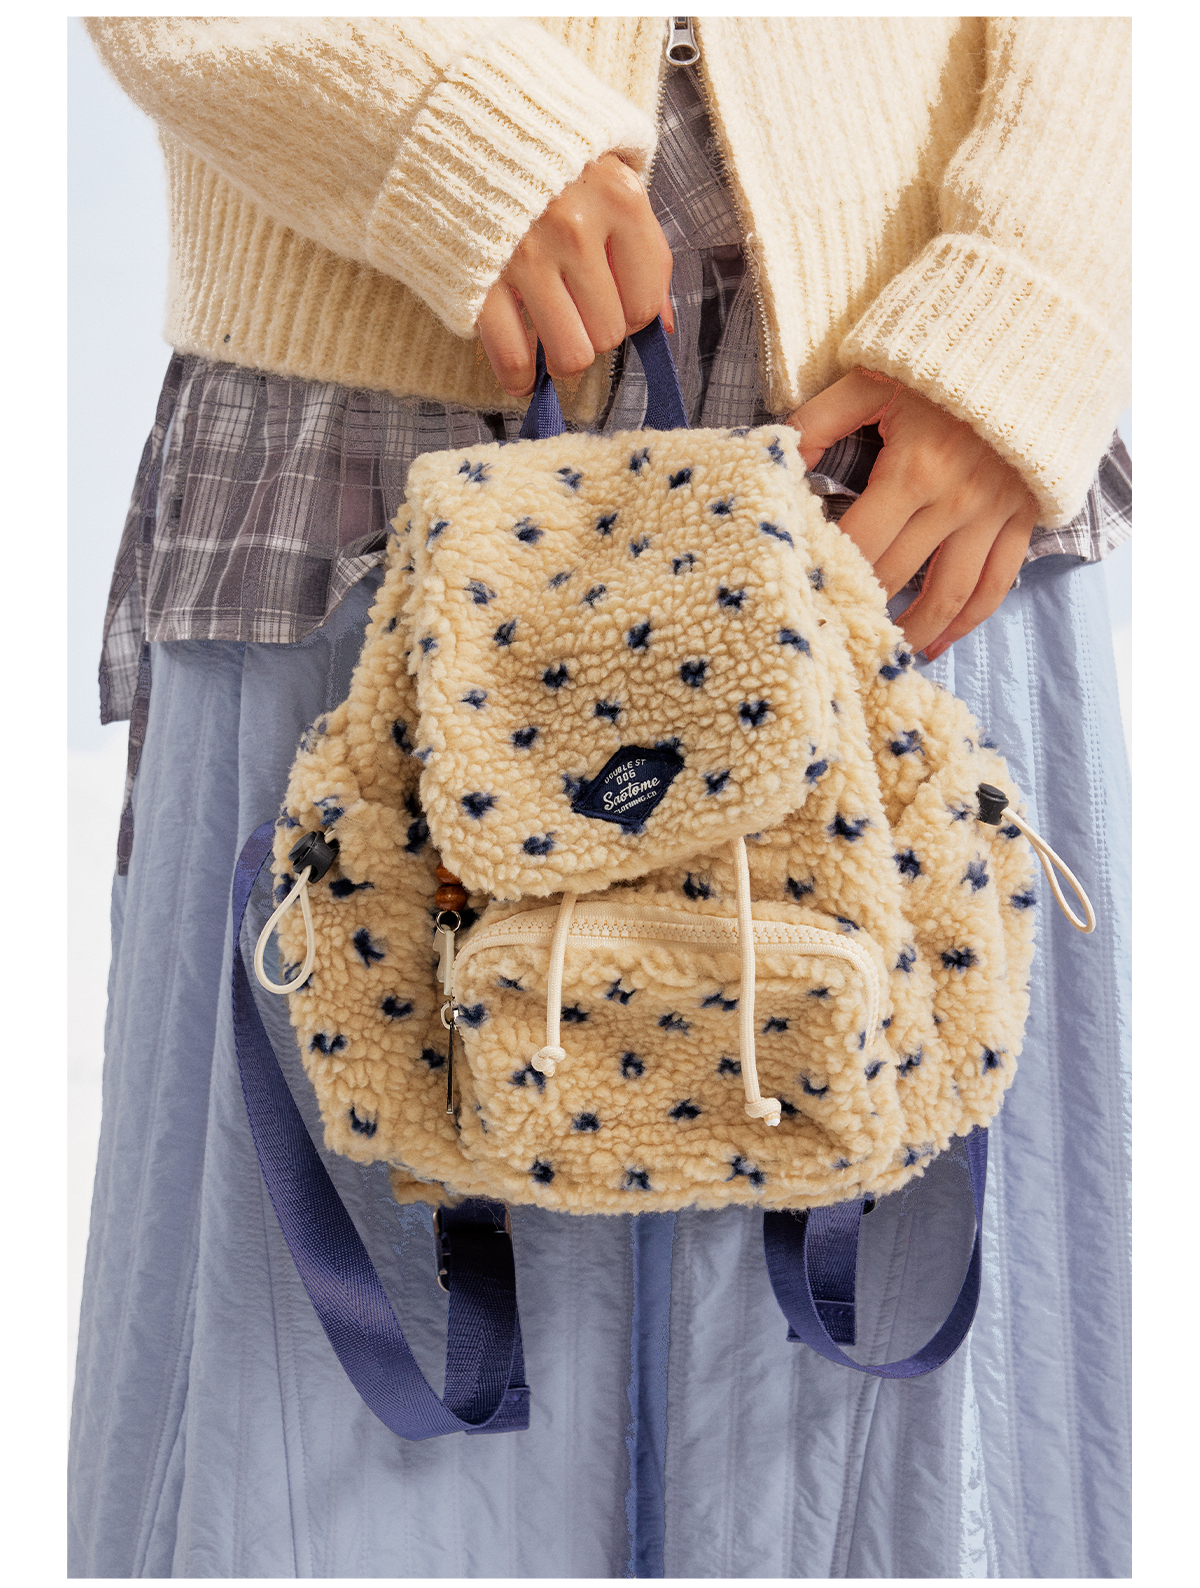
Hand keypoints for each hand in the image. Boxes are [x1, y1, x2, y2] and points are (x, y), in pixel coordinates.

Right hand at [476, 152, 672, 397]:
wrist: (467, 119)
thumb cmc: (553, 158)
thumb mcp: (613, 180)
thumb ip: (644, 249)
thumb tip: (662, 326)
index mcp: (619, 199)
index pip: (643, 303)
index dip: (631, 317)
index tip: (614, 304)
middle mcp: (575, 227)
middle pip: (607, 334)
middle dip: (596, 333)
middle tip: (579, 312)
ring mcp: (524, 253)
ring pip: (569, 355)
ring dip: (563, 357)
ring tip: (553, 337)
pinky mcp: (479, 275)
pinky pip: (512, 358)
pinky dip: (518, 376)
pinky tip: (522, 370)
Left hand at [787, 369, 1037, 659]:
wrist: (1034, 335)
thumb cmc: (942, 355)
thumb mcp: (872, 378)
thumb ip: (818, 420)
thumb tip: (775, 461)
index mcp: (912, 469)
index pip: (858, 542)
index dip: (826, 573)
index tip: (800, 593)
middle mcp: (955, 501)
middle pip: (896, 577)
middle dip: (859, 609)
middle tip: (827, 634)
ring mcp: (993, 514)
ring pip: (949, 596)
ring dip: (914, 633)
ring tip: (882, 655)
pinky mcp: (1022, 518)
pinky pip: (996, 585)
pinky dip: (968, 621)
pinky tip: (939, 642)